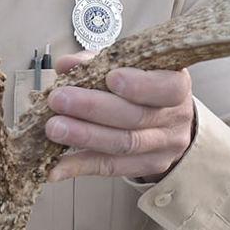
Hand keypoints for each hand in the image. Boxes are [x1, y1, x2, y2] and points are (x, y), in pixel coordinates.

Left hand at [43, 52, 195, 181]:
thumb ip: (100, 62)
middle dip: (92, 108)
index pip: (167, 88)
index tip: (110, 77)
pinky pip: (110, 167)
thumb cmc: (144, 86)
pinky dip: (79, 165)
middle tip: (58, 100)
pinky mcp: (147, 167)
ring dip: (83, 136)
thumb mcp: (131, 66)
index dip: (140, 84)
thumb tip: (66, 65)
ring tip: (53, 128)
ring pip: (122, 144)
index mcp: (176, 85)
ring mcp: (163, 147)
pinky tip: (55, 166)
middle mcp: (174, 118)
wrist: (170, 122)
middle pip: (134, 117)